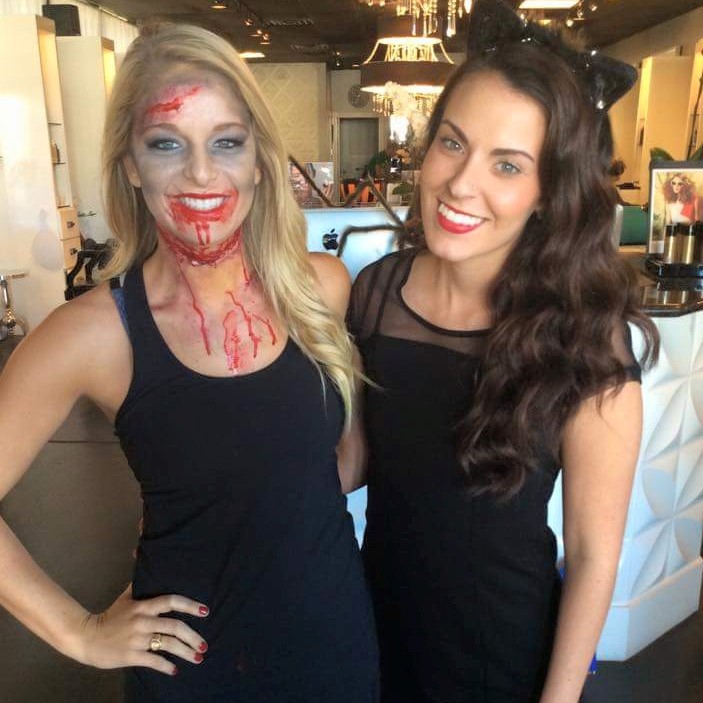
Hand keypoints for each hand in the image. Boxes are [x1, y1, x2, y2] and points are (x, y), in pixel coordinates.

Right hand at [75, 584, 208, 674]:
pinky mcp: (131, 655)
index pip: (171, 601)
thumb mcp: (125, 597)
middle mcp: (143, 621)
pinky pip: (153, 661)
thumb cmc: (110, 616)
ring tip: (198, 658)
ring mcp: (137, 639)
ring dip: (185, 652)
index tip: (205, 611)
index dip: (189, 605)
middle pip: (174, 627)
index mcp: (143, 606)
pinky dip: (166, 666)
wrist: (86, 637)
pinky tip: (175, 670)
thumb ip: (138, 581)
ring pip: (167, 645)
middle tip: (204, 644)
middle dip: (192, 636)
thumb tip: (140, 552)